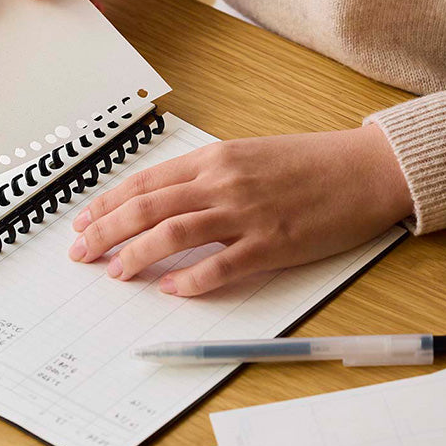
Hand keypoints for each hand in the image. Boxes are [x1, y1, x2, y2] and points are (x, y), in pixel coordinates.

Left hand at [68, 124, 413, 295]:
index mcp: (212, 159)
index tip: (82, 222)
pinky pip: (220, 265)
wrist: (365, 168)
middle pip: (146, 208)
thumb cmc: (305, 163)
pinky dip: (190, 280)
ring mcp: (246, 213)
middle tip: (80, 253)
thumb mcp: (246, 155)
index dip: (105, 204)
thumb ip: (203, 175)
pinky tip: (170, 290)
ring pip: (173, 233)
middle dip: (104, 231)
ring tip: (115, 272)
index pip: (143, 183)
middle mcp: (221, 182)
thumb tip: (160, 202)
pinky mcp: (272, 243)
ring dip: (136, 254)